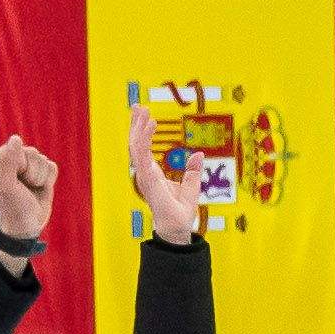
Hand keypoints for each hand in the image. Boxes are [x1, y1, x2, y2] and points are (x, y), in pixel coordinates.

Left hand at [0, 134, 58, 249]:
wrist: (27, 224)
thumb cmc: (13, 206)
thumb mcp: (7, 185)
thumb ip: (9, 160)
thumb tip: (16, 138)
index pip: (17, 150)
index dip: (20, 167)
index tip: (14, 182)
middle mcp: (10, 159)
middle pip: (32, 153)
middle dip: (32, 173)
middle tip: (24, 187)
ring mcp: (27, 165)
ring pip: (43, 160)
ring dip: (40, 178)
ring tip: (30, 189)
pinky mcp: (40, 171)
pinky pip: (52, 166)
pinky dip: (49, 179)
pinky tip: (39, 188)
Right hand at [127, 103, 205, 244]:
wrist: (177, 228)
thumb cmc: (179, 212)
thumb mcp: (191, 186)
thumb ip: (193, 170)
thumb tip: (199, 154)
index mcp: (153, 173)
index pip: (143, 148)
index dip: (142, 131)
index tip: (145, 115)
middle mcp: (145, 172)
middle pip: (136, 143)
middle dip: (136, 124)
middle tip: (138, 105)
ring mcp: (144, 175)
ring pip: (136, 145)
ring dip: (138, 127)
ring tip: (143, 111)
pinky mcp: (147, 177)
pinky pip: (142, 153)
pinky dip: (145, 137)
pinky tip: (150, 125)